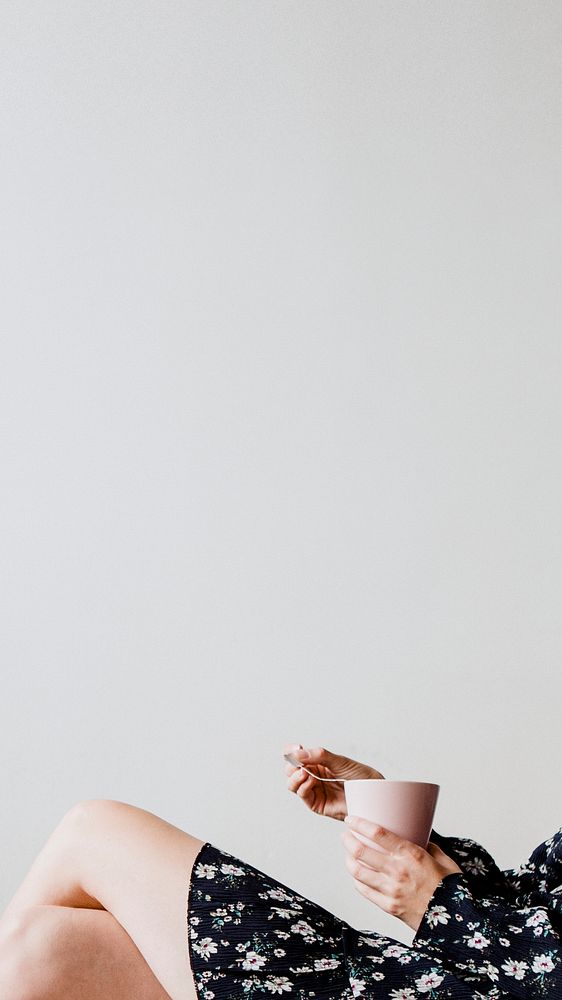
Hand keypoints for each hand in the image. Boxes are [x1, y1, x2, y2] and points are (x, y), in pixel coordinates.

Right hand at [283, 744, 383, 821]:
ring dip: (295, 777)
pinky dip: (303, 786)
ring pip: (292, 784)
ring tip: (305, 772)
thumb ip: (319, 756)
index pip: (296, 755)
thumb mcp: (340, 761)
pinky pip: (302, 795)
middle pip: (290, 770)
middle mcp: (313, 775)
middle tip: (300, 762)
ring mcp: (314, 790)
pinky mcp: (317, 804)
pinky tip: (312, 780)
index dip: (291, 751)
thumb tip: (298, 752)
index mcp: (317, 762)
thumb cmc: (361, 776)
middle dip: (292, 765)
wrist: (373, 795)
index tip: (296, 747)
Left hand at [341, 814, 461, 930]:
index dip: (359, 824)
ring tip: (348, 854)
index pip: (377, 833)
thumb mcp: (444, 860)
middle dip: (347, 840)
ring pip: (357, 871)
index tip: (351, 819)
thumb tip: (419, 837)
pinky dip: (357, 880)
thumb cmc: (452, 890)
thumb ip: (429, 846)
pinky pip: (364, 890)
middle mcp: (397, 871)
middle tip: (346, 835)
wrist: (455, 923)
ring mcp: (390, 890)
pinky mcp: (388, 906)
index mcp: (411, 855)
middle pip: (360, 851)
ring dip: (348, 859)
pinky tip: (358, 874)